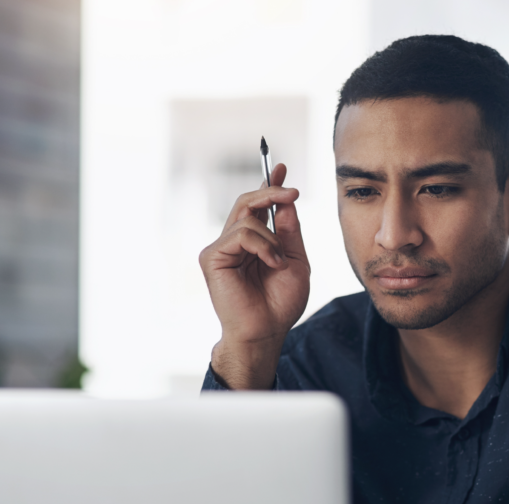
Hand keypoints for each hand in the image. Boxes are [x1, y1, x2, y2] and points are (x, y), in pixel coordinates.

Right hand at [199, 163, 309, 388]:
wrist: (267, 331)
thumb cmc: (280, 303)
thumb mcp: (296, 261)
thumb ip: (290, 232)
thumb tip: (287, 202)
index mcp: (254, 242)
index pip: (258, 206)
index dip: (268, 184)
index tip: (279, 166)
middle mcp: (234, 242)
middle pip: (247, 201)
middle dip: (270, 191)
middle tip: (292, 191)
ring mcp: (221, 248)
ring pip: (247, 217)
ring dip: (273, 237)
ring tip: (280, 261)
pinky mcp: (212, 258)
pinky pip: (240, 234)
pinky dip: (263, 246)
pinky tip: (271, 263)